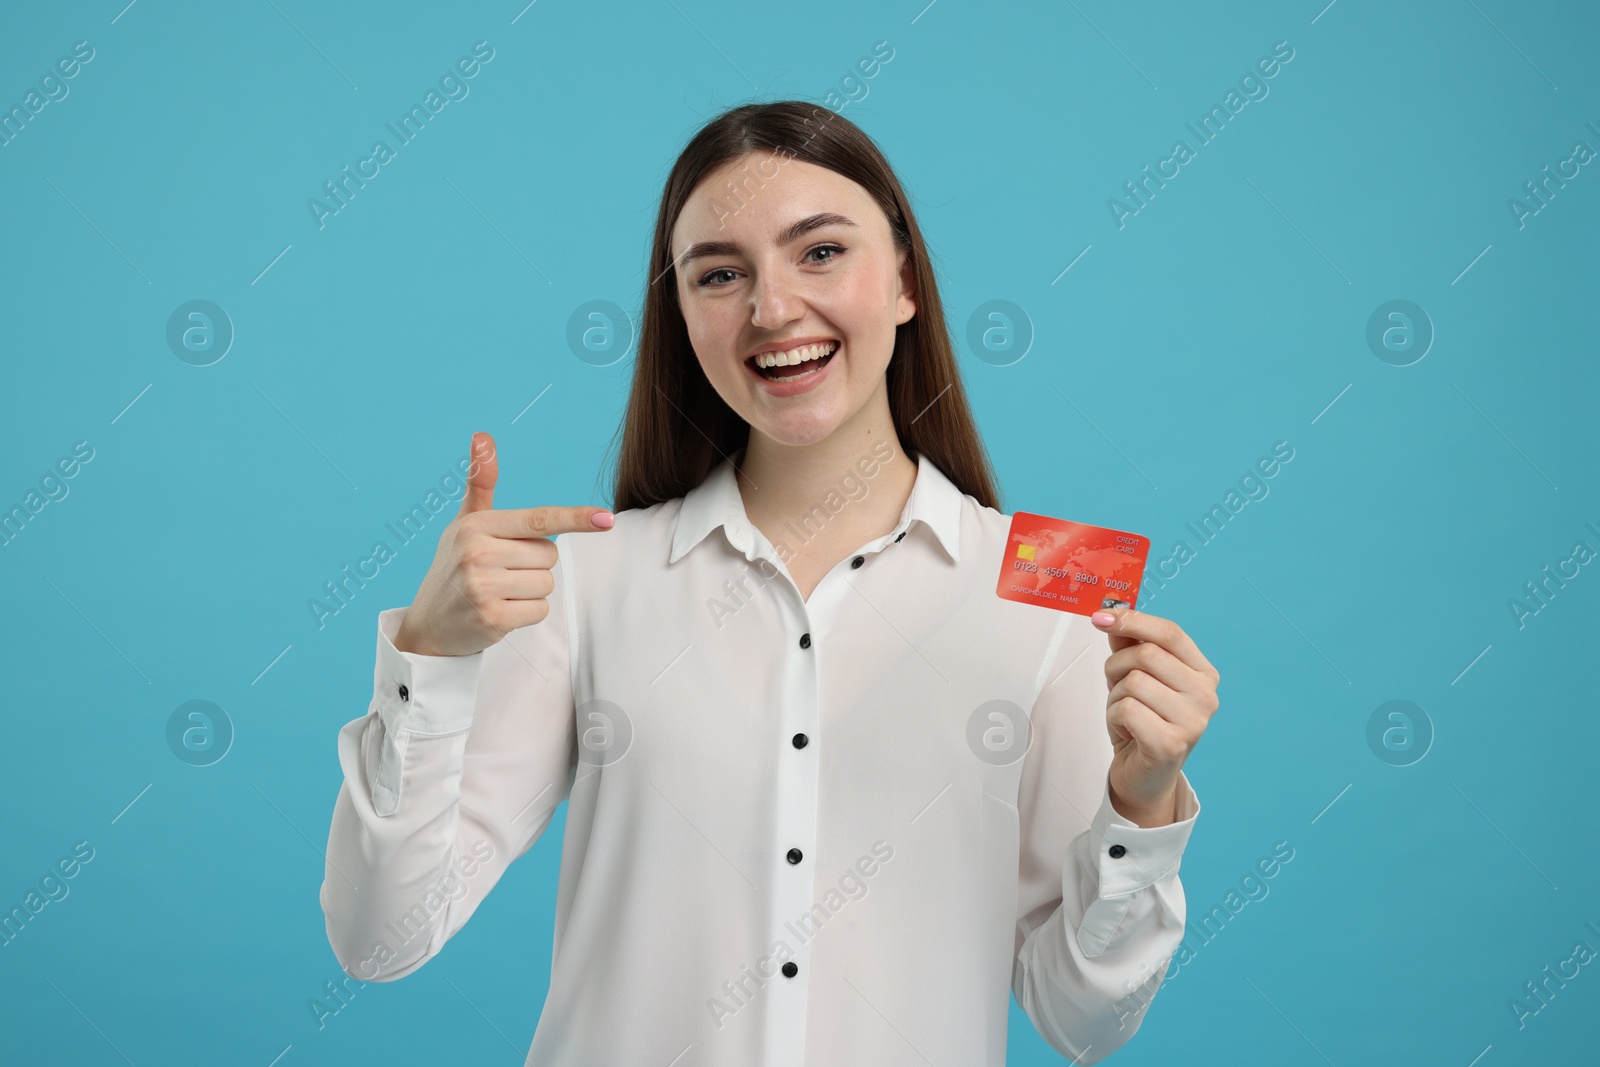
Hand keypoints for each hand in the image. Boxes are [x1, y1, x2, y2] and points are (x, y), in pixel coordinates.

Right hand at [392, 431, 614, 656]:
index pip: (539, 519)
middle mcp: (477, 553)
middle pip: (550, 555)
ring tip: (499, 592)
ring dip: (531, 591)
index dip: (575, 518)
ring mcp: (483, 587)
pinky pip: (540, 610)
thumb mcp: (465, 522)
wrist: (428, 625)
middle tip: (502, 572)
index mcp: (476, 526)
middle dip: (534, 564)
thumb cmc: (454, 566)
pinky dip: (527, 613)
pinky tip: (500, 611)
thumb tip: (483, 435)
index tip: (606, 518)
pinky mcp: (491, 618)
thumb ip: (481, 482)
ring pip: (547, 583)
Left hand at [1092, 606, 1219, 826]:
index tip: (1103, 617)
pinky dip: (1113, 717)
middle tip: (1116, 685)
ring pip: (1133, 682)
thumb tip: (1113, 612)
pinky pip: (1125, 708)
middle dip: (1117, 666)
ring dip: (1115, 696)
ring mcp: (1193, 721)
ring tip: (1125, 713)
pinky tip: (1126, 730)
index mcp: (1203, 674)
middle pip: (1146, 654)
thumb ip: (1130, 645)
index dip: (1133, 619)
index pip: (1170, 633)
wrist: (1144, 778)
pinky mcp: (1171, 743)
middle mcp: (1205, 696)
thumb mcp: (1137, 678)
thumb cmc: (1142, 725)